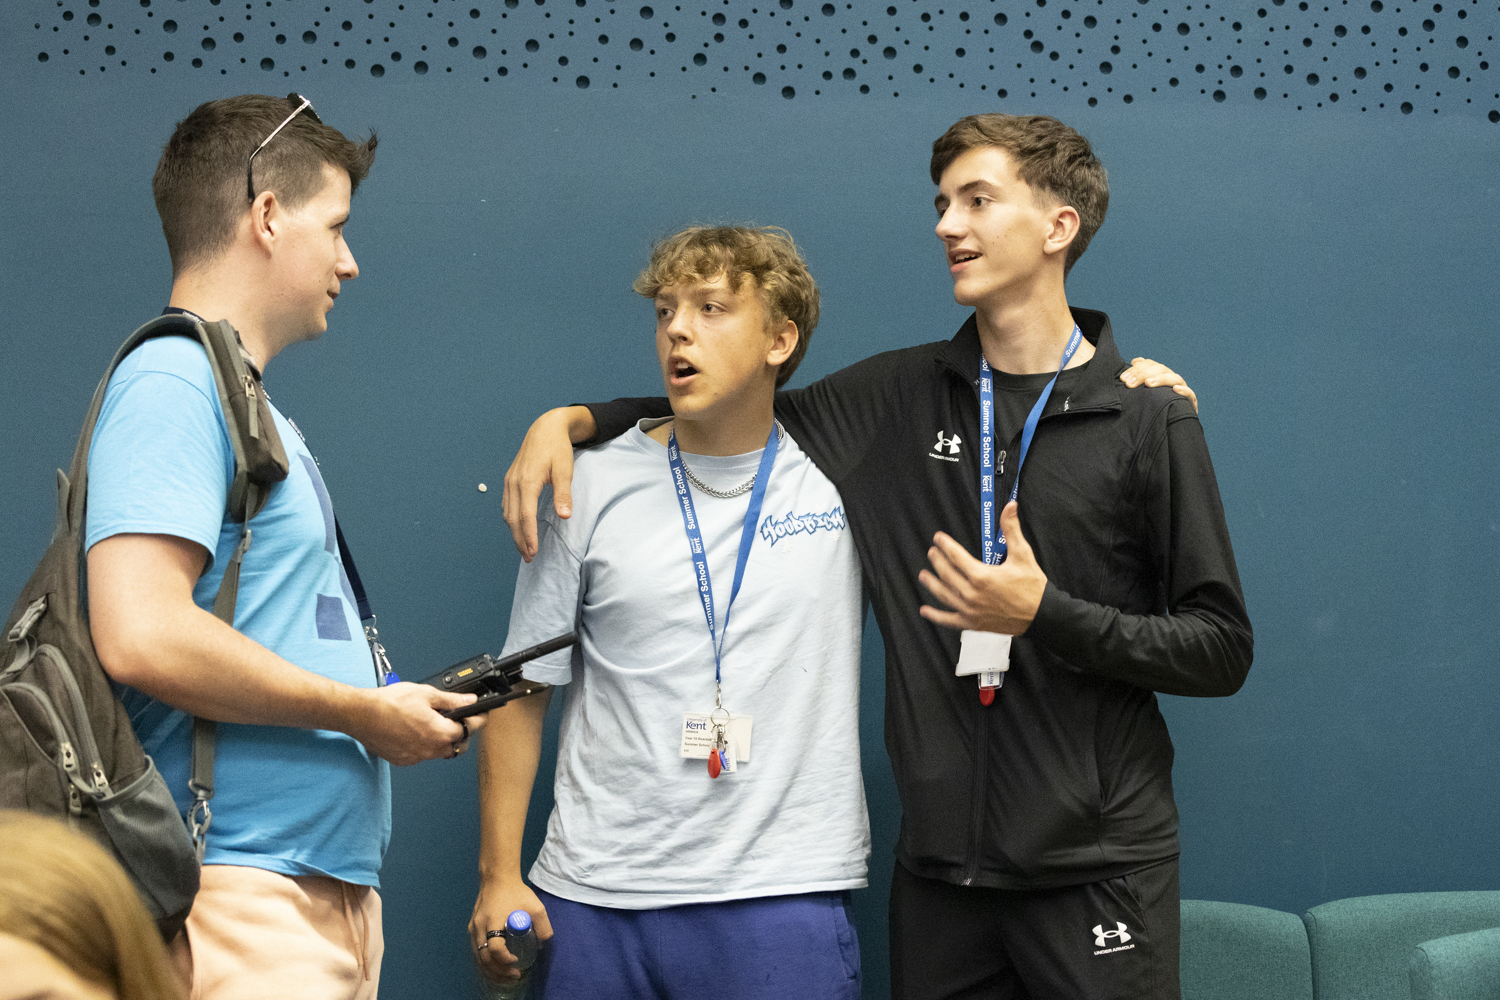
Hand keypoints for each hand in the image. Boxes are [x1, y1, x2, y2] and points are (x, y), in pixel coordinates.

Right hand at [347, 682, 484, 766]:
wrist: (361, 715)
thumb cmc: (389, 704)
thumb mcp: (426, 694)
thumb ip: (451, 700)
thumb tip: (469, 700)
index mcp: (440, 732)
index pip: (470, 729)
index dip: (478, 720)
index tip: (481, 715)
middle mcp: (430, 749)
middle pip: (457, 745)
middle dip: (462, 733)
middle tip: (459, 719)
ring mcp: (417, 757)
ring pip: (440, 752)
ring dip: (443, 741)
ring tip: (436, 724)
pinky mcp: (404, 760)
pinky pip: (422, 755)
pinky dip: (425, 746)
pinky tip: (417, 733)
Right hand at [470, 877, 552, 981]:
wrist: (497, 877)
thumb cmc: (515, 891)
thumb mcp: (535, 906)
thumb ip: (543, 925)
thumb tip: (544, 943)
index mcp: (492, 921)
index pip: (495, 947)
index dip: (504, 959)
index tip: (516, 961)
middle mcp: (479, 926)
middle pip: (483, 957)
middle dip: (498, 971)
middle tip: (513, 975)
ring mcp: (473, 928)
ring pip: (477, 956)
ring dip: (490, 970)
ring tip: (505, 976)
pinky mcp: (472, 927)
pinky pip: (476, 950)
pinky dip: (484, 962)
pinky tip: (494, 966)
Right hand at [503, 407, 594, 561]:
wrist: (545, 427)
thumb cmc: (557, 448)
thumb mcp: (564, 470)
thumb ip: (563, 494)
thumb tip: (564, 516)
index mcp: (527, 482)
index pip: (525, 516)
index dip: (528, 536)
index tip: (533, 552)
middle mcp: (514, 483)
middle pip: (513, 519)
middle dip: (520, 540)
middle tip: (529, 557)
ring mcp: (509, 481)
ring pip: (508, 513)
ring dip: (514, 532)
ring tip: (524, 548)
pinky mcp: (510, 480)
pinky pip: (507, 504)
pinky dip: (511, 520)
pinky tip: (518, 528)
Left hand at [919, 502, 1047, 634]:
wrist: (1042, 615)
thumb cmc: (1033, 586)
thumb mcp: (1022, 554)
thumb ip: (1012, 529)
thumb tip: (1010, 506)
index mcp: (982, 576)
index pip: (956, 556)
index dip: (945, 545)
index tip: (938, 538)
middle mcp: (972, 594)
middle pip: (947, 574)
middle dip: (937, 561)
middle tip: (932, 552)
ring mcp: (971, 610)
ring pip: (944, 595)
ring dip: (931, 584)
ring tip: (923, 575)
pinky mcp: (973, 623)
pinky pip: (949, 620)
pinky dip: (935, 616)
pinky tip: (925, 611)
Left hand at [1119, 357, 1197, 413]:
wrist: (1170, 424)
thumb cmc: (1154, 405)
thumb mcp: (1143, 391)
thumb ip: (1139, 376)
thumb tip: (1135, 361)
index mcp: (1159, 374)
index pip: (1149, 364)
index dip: (1136, 369)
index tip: (1123, 378)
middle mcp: (1171, 378)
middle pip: (1160, 369)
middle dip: (1143, 374)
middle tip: (1130, 384)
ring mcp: (1182, 388)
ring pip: (1174, 378)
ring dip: (1161, 379)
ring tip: (1148, 383)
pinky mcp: (1190, 402)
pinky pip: (1190, 394)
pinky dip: (1184, 391)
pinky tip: (1175, 389)